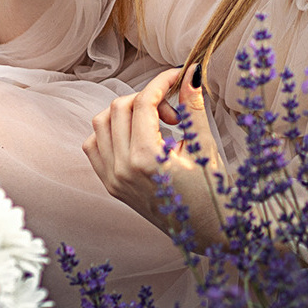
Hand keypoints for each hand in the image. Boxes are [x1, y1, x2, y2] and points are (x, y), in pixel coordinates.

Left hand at [83, 66, 228, 249]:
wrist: (209, 234)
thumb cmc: (213, 194)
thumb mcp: (204, 148)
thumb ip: (193, 107)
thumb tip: (191, 73)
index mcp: (146, 160)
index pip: (143, 102)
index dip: (161, 82)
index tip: (178, 75)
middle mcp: (122, 169)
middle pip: (119, 107)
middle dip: (147, 99)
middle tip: (174, 115)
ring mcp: (113, 179)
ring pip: (100, 124)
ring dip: (127, 113)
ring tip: (155, 126)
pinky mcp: (111, 186)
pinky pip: (95, 146)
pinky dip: (110, 132)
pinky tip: (138, 138)